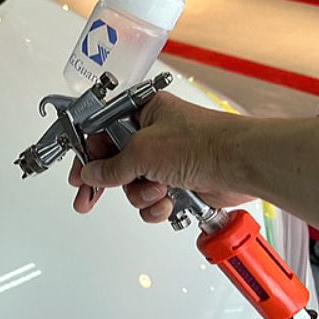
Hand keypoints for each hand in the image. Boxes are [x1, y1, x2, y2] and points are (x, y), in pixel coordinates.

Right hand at [68, 92, 253, 220]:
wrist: (241, 165)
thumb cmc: (203, 143)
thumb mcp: (142, 151)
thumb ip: (111, 167)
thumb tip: (91, 174)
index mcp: (143, 112)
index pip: (102, 131)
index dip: (87, 153)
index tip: (77, 172)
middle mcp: (153, 134)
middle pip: (115, 162)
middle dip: (108, 182)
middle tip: (87, 199)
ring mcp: (166, 160)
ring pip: (133, 185)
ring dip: (141, 194)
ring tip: (157, 190)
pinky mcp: (178, 182)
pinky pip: (152, 200)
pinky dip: (158, 206)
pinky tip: (169, 201)